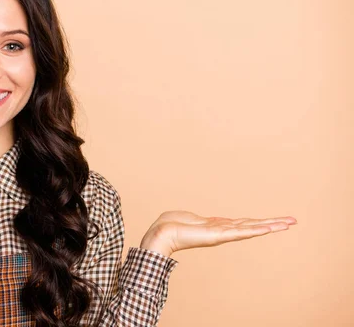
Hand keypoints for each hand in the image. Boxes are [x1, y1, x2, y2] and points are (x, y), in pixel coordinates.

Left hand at [140, 210, 296, 256]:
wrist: (162, 233)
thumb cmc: (170, 225)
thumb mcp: (189, 218)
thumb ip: (198, 219)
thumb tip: (199, 220)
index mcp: (217, 226)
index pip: (242, 223)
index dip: (258, 221)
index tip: (274, 220)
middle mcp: (223, 231)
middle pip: (252, 225)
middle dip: (272, 223)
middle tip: (292, 221)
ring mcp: (222, 234)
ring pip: (251, 228)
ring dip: (270, 225)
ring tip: (288, 223)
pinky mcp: (219, 235)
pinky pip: (241, 231)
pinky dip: (256, 229)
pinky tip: (269, 227)